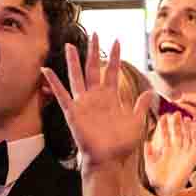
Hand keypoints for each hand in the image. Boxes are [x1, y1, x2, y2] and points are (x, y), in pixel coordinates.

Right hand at [41, 35, 155, 173]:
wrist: (108, 160)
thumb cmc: (121, 144)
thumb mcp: (137, 122)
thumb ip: (141, 105)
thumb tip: (149, 91)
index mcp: (111, 97)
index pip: (113, 71)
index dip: (114, 57)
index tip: (116, 40)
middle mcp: (96, 97)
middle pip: (94, 68)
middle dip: (94, 52)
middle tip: (94, 34)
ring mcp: (83, 103)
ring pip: (77, 77)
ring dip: (73, 62)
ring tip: (69, 45)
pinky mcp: (73, 112)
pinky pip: (61, 95)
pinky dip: (53, 83)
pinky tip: (46, 71)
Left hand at [144, 111, 195, 195]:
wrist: (167, 190)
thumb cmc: (157, 179)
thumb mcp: (150, 165)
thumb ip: (148, 154)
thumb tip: (146, 142)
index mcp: (165, 150)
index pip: (165, 135)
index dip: (164, 126)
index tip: (162, 117)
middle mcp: (175, 150)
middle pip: (176, 133)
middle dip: (175, 123)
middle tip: (174, 112)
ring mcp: (184, 152)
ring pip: (186, 137)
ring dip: (186, 127)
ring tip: (184, 117)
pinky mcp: (192, 157)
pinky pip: (194, 144)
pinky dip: (195, 135)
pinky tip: (194, 127)